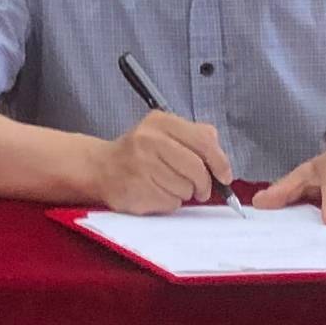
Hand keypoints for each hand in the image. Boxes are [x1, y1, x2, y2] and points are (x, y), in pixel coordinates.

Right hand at [95, 110, 234, 213]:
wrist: (101, 168)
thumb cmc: (141, 152)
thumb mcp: (166, 133)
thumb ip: (196, 139)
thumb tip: (222, 165)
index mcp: (161, 122)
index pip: (204, 142)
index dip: (220, 163)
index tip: (224, 176)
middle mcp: (149, 139)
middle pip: (197, 169)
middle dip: (204, 184)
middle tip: (200, 189)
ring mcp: (140, 164)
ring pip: (185, 189)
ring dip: (184, 193)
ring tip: (167, 185)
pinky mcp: (136, 189)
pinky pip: (170, 202)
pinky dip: (169, 202)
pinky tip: (155, 192)